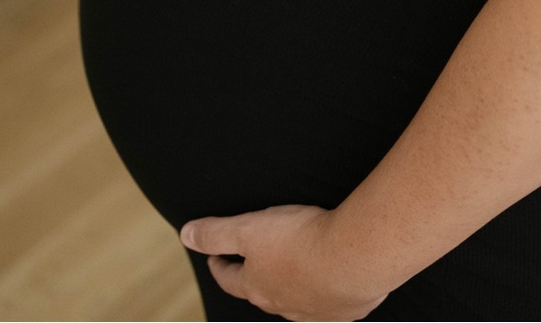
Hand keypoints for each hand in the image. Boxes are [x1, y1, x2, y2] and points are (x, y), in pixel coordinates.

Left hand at [180, 205, 387, 321]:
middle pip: (263, 294)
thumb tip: (186, 234)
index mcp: (258, 287)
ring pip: (298, 302)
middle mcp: (283, 305)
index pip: (230, 278)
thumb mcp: (250, 229)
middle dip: (257, 279)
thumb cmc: (301, 240)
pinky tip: (336, 282)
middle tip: (256, 264)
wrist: (354, 256)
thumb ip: (217, 233)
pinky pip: (332, 304)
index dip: (221, 265)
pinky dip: (329, 293)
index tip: (216, 257)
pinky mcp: (346, 309)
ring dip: (294, 288)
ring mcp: (316, 311)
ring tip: (298, 273)